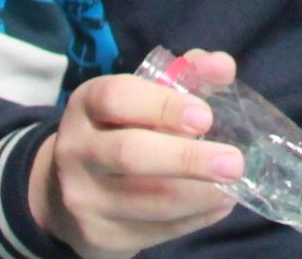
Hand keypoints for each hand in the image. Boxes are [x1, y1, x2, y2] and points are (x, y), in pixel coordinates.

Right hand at [31, 49, 243, 258]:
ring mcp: (83, 198)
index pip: (117, 98)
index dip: (163, 105)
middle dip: (188, 159)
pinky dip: (196, 218)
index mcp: (86, 105)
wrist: (67, 190)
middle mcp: (76, 150)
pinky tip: (219, 204)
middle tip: (234, 162)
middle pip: (130, 154)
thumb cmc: (120, 129)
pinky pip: (156, 229)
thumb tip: (223, 66)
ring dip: (201, 195)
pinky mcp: (99, 235)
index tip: (205, 117)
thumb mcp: (142, 96)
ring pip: (149, 200)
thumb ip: (186, 75)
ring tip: (233, 186)